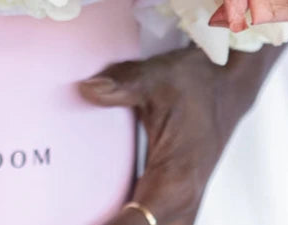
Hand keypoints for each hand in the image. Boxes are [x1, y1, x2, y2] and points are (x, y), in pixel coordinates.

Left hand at [80, 44, 285, 224]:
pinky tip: (101, 215)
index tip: (70, 220)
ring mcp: (182, 207)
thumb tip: (86, 89)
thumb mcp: (157, 77)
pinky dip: (129, 221)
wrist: (228, 84)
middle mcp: (181, 203)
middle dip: (105, 224)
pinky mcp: (178, 202)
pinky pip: (152, 224)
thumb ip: (121, 85)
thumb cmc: (194, 83)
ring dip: (119, 223)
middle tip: (59, 216)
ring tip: (81, 214)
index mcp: (175, 181)